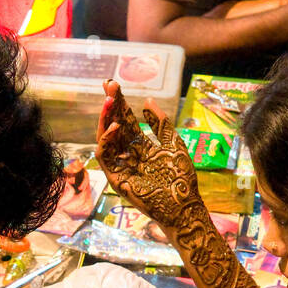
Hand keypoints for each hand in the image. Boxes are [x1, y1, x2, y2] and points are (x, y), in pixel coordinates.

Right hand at [95, 80, 206, 236]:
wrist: (183, 203)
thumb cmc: (181, 177)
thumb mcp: (173, 143)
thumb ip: (160, 123)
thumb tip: (147, 101)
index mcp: (140, 145)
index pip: (125, 119)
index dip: (119, 102)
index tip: (112, 83)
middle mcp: (128, 153)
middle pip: (113, 124)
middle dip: (110, 105)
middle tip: (109, 86)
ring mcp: (120, 165)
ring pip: (105, 138)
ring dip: (105, 118)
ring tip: (110, 101)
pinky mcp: (116, 177)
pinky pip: (104, 156)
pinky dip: (106, 140)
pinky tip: (115, 127)